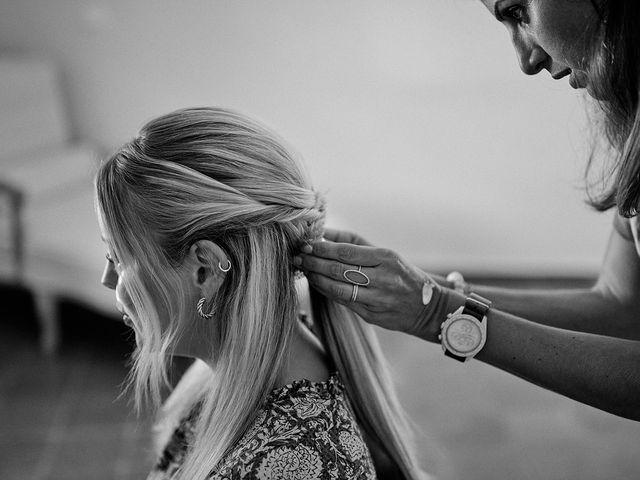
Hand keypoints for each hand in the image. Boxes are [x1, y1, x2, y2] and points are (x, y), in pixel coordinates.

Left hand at [295, 230, 445, 340]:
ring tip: (303, 270)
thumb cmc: (402, 274)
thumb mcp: (385, 253)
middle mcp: (383, 278)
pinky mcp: (372, 316)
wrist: (428, 307)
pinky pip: (343, 302)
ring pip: (337, 288)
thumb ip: (353, 241)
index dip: (322, 249)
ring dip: (316, 278)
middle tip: (297, 257)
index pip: (345, 252)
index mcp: (387, 257)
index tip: (306, 244)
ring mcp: (378, 299)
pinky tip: (316, 283)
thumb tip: (324, 232)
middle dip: (313, 263)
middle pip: (338, 270)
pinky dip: (326, 291)